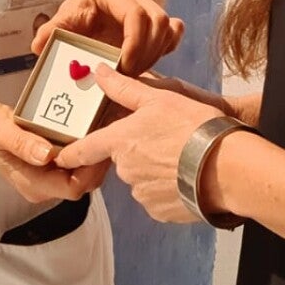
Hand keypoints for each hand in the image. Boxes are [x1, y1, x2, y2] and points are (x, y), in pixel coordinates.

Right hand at [0, 102, 104, 204]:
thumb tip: (46, 154)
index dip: (89, 170)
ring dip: (94, 153)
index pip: (73, 188)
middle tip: (108, 132)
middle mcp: (45, 186)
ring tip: (104, 127)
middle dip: (97, 160)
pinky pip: (77, 163)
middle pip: (84, 182)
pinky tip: (93, 128)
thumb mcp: (1, 132)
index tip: (96, 144)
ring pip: (84, 173)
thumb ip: (22, 144)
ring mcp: (50, 178)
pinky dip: (87, 148)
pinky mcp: (54, 166)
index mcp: (34, 185)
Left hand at [32, 0, 183, 76]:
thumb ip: (50, 32)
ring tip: (134, 72)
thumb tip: (39, 44)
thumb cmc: (76, 17)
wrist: (87, 14)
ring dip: (155, 53)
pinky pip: (174, 30)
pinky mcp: (157, 18)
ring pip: (167, 27)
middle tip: (128, 76)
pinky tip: (149, 61)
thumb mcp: (61, 23)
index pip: (135, 14)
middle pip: (156, 21)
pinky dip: (167, 47)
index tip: (125, 66)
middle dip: (145, 53)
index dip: (135, 42)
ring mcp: (147, 4)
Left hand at [54, 66, 225, 223]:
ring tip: (182, 158)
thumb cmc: (192, 127)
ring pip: (141, 179)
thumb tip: (99, 72)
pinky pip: (158, 198)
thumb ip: (124, 88)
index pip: (85, 149)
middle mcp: (126, 171)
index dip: (70, 153)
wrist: (226, 168)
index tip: (58, 158)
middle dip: (137, 152)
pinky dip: (169, 189)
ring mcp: (143, 194)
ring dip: (154, 170)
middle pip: (122, 161)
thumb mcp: (159, 98)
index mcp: (120, 142)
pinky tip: (187, 177)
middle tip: (164, 140)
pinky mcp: (161, 212)